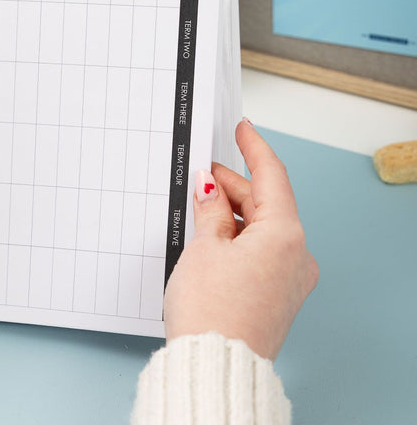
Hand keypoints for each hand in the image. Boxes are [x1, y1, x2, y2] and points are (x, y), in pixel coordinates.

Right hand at [163, 119, 318, 359]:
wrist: (216, 366)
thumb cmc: (212, 312)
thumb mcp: (204, 247)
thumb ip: (210, 210)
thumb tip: (209, 188)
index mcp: (285, 235)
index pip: (271, 176)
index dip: (254, 148)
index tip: (243, 129)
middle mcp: (297, 255)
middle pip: (266, 202)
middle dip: (233, 185)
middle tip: (201, 172)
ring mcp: (290, 277)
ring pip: (262, 226)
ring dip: (233, 212)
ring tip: (200, 205)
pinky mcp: (278, 293)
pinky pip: (262, 250)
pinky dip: (239, 236)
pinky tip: (213, 234)